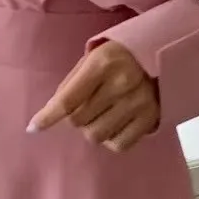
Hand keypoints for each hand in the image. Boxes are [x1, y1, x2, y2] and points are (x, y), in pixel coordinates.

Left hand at [28, 41, 159, 151]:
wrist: (165, 54)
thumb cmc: (118, 57)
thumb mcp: (92, 59)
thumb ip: (71, 84)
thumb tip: (48, 113)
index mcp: (103, 64)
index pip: (68, 100)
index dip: (48, 117)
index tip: (33, 128)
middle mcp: (122, 83)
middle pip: (79, 121)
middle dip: (76, 117)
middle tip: (87, 105)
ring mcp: (139, 103)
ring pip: (96, 135)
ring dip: (92, 129)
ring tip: (102, 114)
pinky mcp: (151, 119)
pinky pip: (118, 145)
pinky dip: (111, 139)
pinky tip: (116, 123)